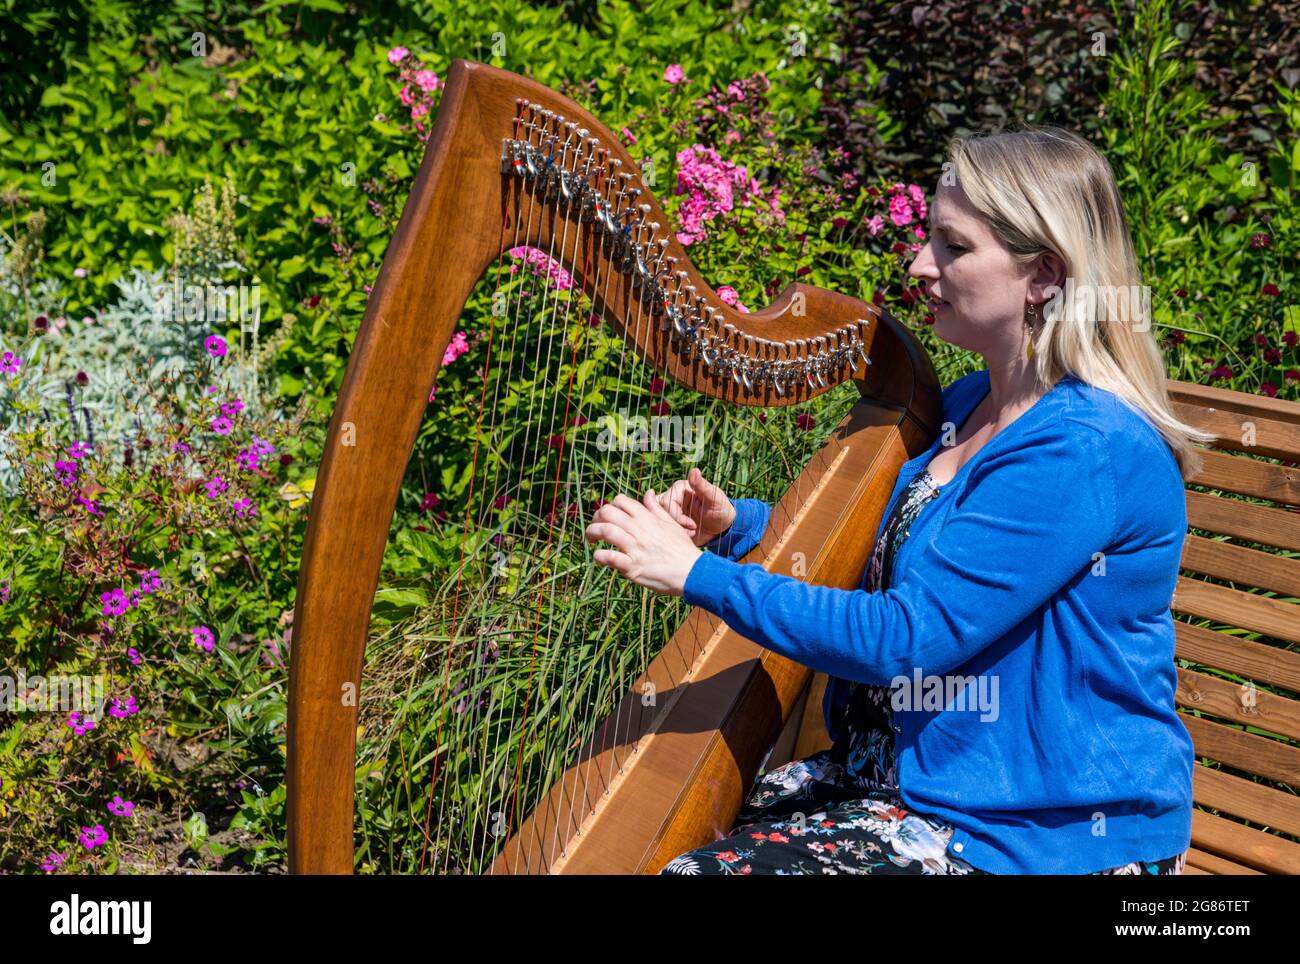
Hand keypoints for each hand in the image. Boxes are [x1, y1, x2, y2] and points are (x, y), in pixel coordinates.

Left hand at [585, 489, 702, 595]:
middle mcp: (639, 530)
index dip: (609, 506)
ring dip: (592, 533)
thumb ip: (656, 508)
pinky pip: (610, 557)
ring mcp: (635, 548)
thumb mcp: (671, 523)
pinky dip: (600, 555)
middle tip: (594, 527)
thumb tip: (648, 492)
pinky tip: (599, 557)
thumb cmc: (682, 549)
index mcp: (647, 518)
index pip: (620, 501)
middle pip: (607, 513)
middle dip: (595, 518)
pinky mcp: (633, 567)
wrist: (693, 572)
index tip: (607, 516)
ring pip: (605, 531)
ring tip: (590, 541)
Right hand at [655, 467, 735, 546]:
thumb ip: (702, 486)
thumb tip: (694, 471)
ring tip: (691, 533)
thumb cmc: (721, 509)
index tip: (693, 525)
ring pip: (660, 519)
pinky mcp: (671, 521)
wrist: (723, 527)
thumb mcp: (714, 498)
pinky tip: (688, 535)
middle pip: (659, 511)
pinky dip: (674, 534)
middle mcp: (672, 497)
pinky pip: (664, 527)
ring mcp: (671, 510)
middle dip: (676, 524)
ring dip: (674, 529)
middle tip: (692, 530)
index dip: (677, 516)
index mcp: (680, 488)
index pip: (666, 502)